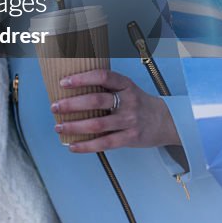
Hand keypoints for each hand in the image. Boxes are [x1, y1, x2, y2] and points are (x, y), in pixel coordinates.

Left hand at [51, 69, 179, 153]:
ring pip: (98, 124)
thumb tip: (70, 91)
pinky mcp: (130, 138)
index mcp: (125, 84)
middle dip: (72, 104)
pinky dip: (86, 146)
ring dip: (74, 126)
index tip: (63, 82)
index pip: (102, 76)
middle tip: (54, 107)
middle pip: (96, 101)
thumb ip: (105, 88)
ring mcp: (130, 120)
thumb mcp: (126, 89)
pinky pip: (105, 143)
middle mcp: (128, 101)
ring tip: (58, 127)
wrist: (166, 122)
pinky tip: (72, 146)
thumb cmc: (137, 103)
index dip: (82, 78)